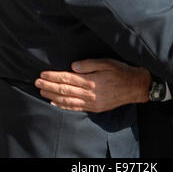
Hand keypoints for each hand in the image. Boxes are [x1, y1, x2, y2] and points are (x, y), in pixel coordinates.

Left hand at [35, 58, 151, 112]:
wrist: (135, 87)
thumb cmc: (121, 71)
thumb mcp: (107, 62)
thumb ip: (90, 64)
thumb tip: (73, 66)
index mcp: (92, 81)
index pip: (68, 78)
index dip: (54, 76)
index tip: (43, 73)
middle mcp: (90, 94)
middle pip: (65, 90)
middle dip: (49, 86)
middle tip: (36, 82)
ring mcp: (92, 103)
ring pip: (67, 100)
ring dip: (53, 96)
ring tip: (42, 91)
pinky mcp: (95, 108)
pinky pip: (76, 108)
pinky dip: (63, 106)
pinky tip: (55, 103)